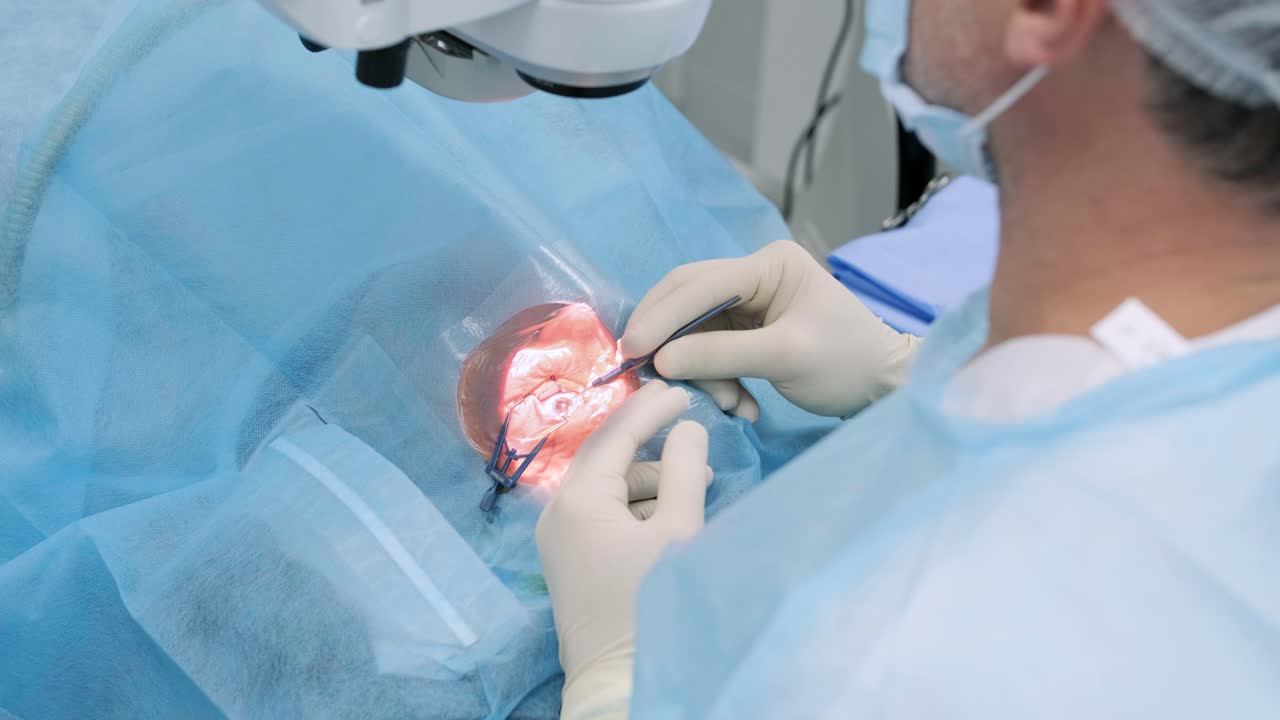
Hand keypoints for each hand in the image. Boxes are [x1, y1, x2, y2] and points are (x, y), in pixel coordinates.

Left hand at [536, 381, 710, 719]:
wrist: (618, 679)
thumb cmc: (651, 603)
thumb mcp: (678, 529)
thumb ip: (684, 470)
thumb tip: (685, 428)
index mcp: (578, 499)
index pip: (615, 434)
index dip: (650, 407)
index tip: (681, 388)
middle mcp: (557, 511)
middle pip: (605, 456)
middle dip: (647, 439)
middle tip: (686, 420)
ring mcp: (557, 537)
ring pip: (605, 486)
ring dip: (646, 477)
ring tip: (694, 478)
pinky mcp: (567, 559)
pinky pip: (600, 513)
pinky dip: (633, 505)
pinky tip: (668, 512)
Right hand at [620, 240, 918, 418]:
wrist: (883, 389)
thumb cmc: (846, 363)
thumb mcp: (785, 357)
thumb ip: (720, 355)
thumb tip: (662, 359)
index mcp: (769, 265)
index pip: (699, 284)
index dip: (661, 317)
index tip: (631, 351)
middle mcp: (755, 275)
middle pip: (686, 300)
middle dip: (670, 342)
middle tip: (645, 373)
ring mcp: (750, 304)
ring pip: (694, 332)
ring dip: (702, 372)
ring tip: (731, 405)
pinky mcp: (748, 332)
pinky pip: (710, 351)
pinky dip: (718, 380)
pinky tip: (742, 405)